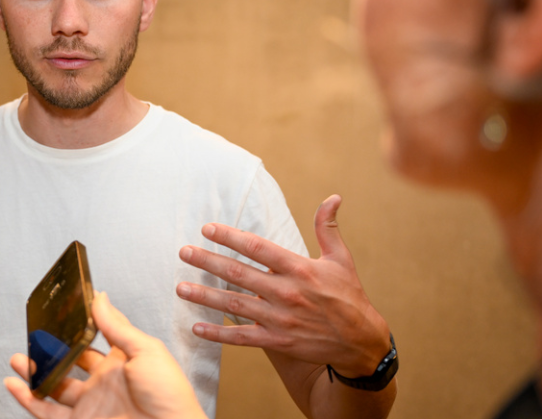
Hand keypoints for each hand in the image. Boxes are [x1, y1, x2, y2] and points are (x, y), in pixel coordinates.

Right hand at [5, 292, 206, 418]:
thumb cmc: (169, 395)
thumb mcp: (146, 350)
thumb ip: (117, 327)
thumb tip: (100, 298)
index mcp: (123, 359)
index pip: (96, 336)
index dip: (80, 323)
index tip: (63, 308)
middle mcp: (104, 381)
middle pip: (70, 361)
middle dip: (52, 349)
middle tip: (35, 335)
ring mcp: (90, 403)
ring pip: (54, 385)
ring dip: (35, 372)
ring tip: (17, 357)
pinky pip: (47, 412)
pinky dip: (28, 399)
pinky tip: (14, 385)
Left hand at [176, 194, 390, 376]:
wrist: (361, 343)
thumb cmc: (349, 296)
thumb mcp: (341, 259)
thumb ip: (328, 228)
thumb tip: (333, 197)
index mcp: (299, 269)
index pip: (258, 248)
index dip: (231, 237)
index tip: (207, 228)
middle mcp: (287, 292)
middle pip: (239, 274)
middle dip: (209, 261)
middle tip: (184, 252)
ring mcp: (280, 319)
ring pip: (235, 305)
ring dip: (205, 295)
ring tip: (180, 287)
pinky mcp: (277, 342)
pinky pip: (242, 337)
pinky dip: (218, 333)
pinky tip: (197, 326)